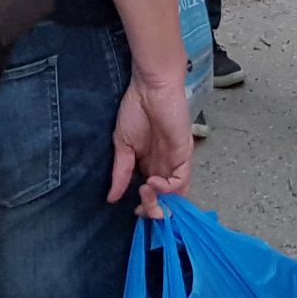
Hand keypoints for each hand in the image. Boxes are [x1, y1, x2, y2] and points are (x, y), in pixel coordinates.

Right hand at [107, 67, 194, 217]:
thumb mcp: (122, 145)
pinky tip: (154, 182)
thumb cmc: (135, 109)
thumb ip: (121, 172)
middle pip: (166, 200)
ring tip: (146, 193)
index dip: (145, 207)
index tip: (132, 208)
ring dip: (160, 202)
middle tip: (139, 207)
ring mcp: (176, 161)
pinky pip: (182, 179)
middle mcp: (165, 166)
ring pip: (176, 195)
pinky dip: (169, 188)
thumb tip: (112, 198)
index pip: (152, 196)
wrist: (150, 87)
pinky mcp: (184, 153)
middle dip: (152, 210)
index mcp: (150, 165)